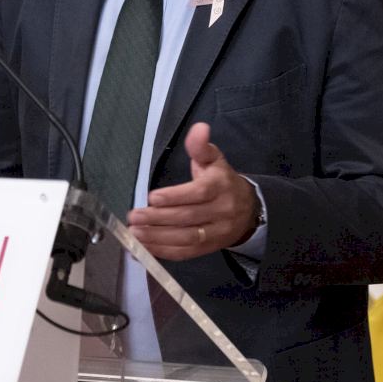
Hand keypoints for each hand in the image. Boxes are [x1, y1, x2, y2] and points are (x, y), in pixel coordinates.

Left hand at [126, 122, 258, 259]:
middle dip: (158, 219)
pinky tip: (144, 248)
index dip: (175, 197)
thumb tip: (199, 128)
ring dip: (158, 238)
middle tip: (134, 217)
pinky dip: (164, 252)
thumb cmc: (222, 181)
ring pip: (186, 238)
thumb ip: (201, 146)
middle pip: (188, 218)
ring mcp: (216, 233)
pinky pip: (186, 253)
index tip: (152, 198)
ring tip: (135, 234)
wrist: (248, 210)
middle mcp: (221, 211)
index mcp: (221, 186)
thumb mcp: (214, 159)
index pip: (198, 194)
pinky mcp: (210, 248)